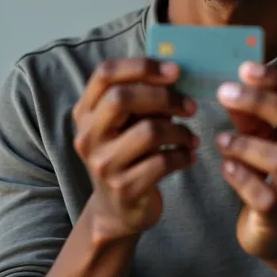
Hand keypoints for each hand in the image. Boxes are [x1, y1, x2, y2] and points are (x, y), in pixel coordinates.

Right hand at [72, 58, 197, 242]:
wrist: (117, 210)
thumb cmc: (130, 154)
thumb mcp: (126, 123)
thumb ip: (142, 97)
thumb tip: (176, 72)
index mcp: (86, 111)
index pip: (105, 73)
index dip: (142, 66)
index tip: (175, 70)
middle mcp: (88, 136)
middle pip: (122, 98)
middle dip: (164, 97)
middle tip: (190, 106)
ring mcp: (103, 164)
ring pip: (149, 131)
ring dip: (180, 131)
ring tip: (191, 137)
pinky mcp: (124, 188)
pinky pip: (163, 162)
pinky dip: (183, 156)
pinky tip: (189, 156)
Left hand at [216, 62, 276, 259]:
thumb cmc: (268, 173)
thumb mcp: (260, 137)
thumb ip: (249, 114)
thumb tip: (230, 87)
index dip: (275, 80)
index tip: (244, 68)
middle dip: (260, 102)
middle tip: (224, 93)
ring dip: (245, 143)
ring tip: (220, 139)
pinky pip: (264, 194)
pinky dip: (241, 176)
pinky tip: (227, 167)